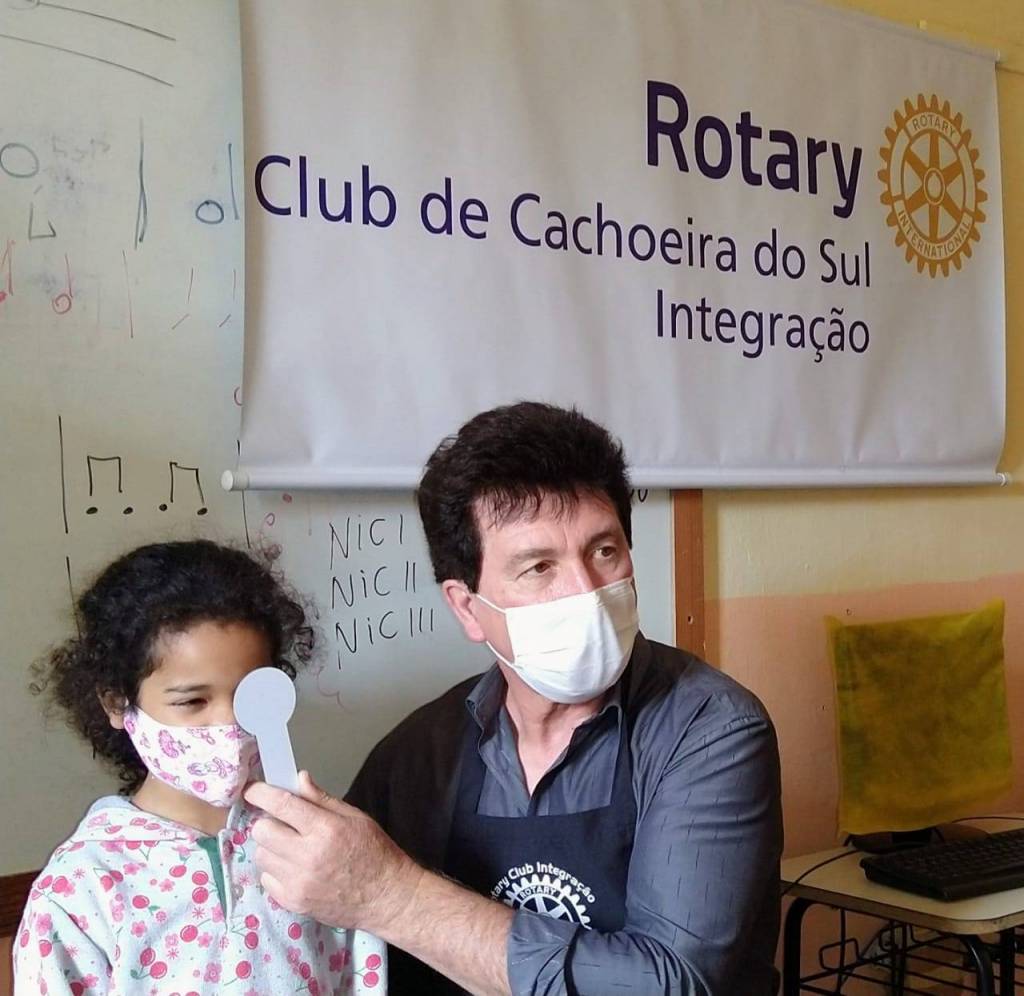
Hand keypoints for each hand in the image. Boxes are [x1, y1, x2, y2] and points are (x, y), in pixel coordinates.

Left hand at [245, 770, 424, 932]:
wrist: (384, 896)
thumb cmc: (374, 852)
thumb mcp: (354, 816)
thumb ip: (322, 799)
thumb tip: (299, 779)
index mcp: (325, 829)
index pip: (282, 805)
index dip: (261, 793)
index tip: (253, 790)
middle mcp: (308, 856)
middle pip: (262, 831)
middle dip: (267, 821)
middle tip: (281, 822)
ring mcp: (298, 882)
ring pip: (260, 855)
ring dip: (270, 846)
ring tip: (289, 846)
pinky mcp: (293, 902)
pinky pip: (266, 879)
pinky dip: (274, 870)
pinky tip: (293, 867)